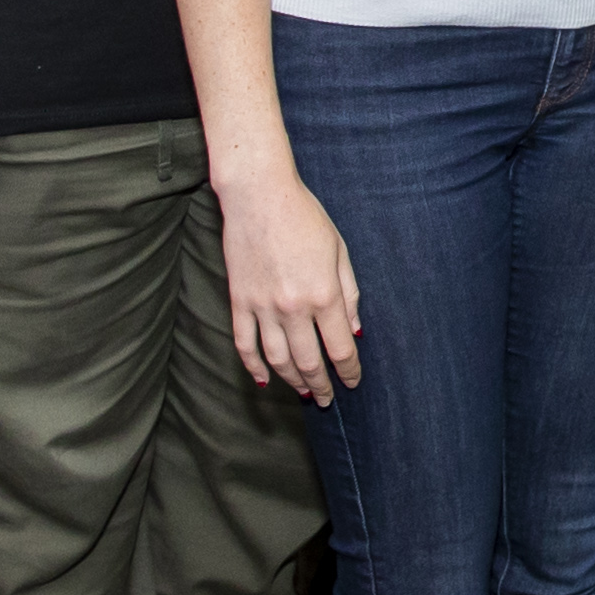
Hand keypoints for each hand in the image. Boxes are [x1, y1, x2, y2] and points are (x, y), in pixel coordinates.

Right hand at [223, 162, 362, 394]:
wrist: (259, 195)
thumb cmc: (305, 217)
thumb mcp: (339, 252)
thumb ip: (349, 295)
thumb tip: (355, 331)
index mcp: (324, 294)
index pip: (340, 348)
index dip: (349, 371)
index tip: (353, 381)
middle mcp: (293, 307)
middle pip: (309, 362)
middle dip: (322, 385)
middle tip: (328, 399)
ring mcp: (262, 306)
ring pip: (278, 359)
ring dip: (293, 381)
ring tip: (304, 392)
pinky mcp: (239, 301)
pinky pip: (244, 343)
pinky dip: (254, 366)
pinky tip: (265, 379)